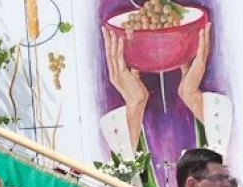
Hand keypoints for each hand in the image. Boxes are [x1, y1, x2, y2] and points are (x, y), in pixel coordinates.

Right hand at [102, 26, 147, 150]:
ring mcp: (116, 73)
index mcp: (115, 74)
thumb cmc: (138, 94)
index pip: (111, 56)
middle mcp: (113, 73)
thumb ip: (134, 72)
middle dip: (106, 40)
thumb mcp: (136, 80)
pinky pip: (119, 58)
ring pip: (112, 54)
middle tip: (104, 28)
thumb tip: (135, 66)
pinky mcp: (122, 74)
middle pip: (108, 53)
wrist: (137, 103)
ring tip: (110, 30)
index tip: (108, 34)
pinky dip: (119, 48)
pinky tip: (119, 39)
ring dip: (111, 41)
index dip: (109, 45)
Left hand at [177, 23, 210, 121]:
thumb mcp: (185, 71)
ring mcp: (201, 62)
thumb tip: (182, 58)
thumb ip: (185, 63)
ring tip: (206, 26)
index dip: (204, 39)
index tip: (204, 30)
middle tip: (209, 24)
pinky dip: (202, 41)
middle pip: (206, 45)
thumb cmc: (187, 84)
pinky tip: (201, 33)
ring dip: (206, 35)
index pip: (202, 48)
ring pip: (205, 46)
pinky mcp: (199, 64)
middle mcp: (202, 61)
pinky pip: (201, 50)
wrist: (188, 93)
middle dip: (207, 34)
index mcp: (199, 62)